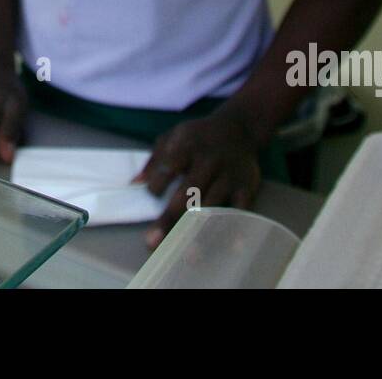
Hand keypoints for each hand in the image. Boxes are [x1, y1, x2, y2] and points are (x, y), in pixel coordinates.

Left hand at [134, 110, 262, 249]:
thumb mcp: (173, 136)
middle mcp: (209, 160)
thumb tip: (135, 184)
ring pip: (212, 205)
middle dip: (170, 218)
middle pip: (188, 192)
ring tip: (186, 253)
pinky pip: (241, 209)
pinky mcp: (246, 185)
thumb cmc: (198, 136)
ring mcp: (229, 174)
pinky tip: (230, 247)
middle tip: (153, 241)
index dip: (157, 184)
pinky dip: (236, 228)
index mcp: (188, 145)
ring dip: (198, 230)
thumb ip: (154, 159)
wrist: (239, 127)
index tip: (151, 194)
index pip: (169, 167)